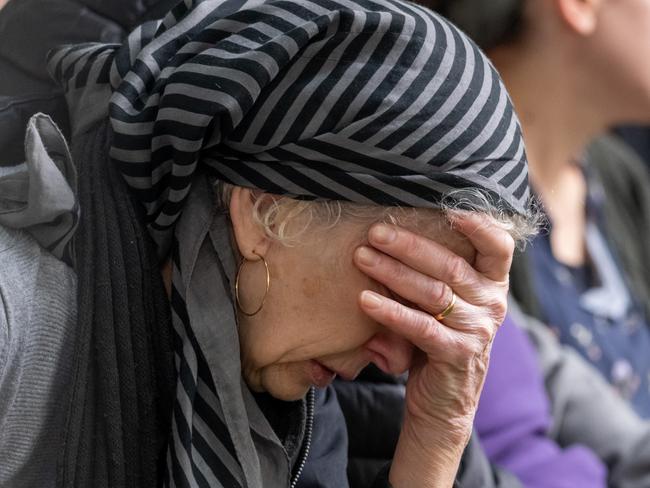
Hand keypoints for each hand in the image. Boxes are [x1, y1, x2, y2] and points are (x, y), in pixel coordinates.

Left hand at [353, 213, 513, 486]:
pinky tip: (365, 300)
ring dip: (393, 272)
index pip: (498, 248)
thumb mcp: (442, 303)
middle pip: (451, 265)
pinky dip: (391, 311)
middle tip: (375, 232)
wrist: (443, 401)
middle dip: (409, 245)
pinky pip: (420, 327)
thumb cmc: (436, 338)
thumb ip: (433, 274)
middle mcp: (492, 304)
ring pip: (433, 292)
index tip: (450, 208)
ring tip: (362, 257)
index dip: (479, 225)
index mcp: (492, 285)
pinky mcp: (457, 354)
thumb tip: (388, 232)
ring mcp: (478, 330)